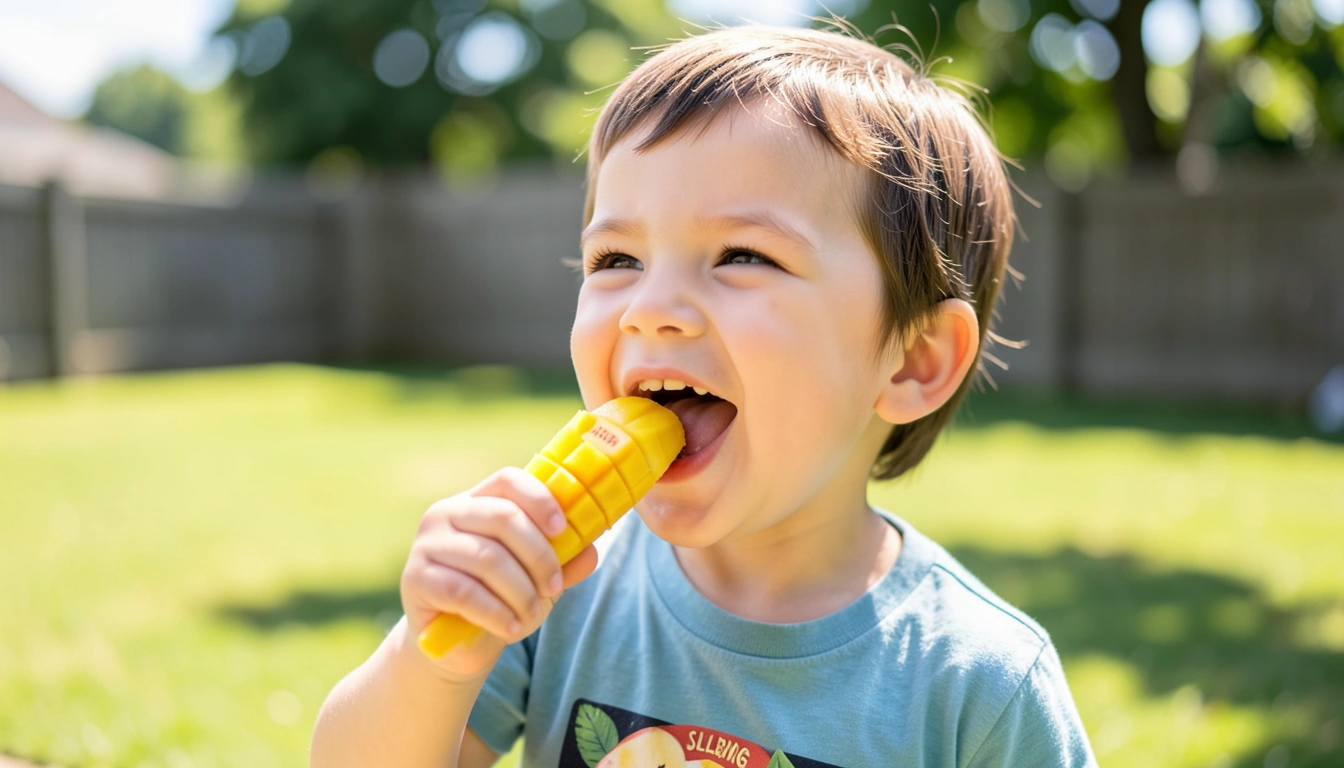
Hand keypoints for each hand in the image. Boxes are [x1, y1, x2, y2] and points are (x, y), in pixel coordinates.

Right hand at [400, 467, 598, 680]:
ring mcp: (426, 544)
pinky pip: (464, 592)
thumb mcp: (537, 578)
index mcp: (477, 501)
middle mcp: (446, 513)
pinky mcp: (415, 579)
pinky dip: (496, 612)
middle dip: (539, 556)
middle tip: (554, 587)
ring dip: (521, 592)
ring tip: (532, 614)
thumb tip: (591, 551)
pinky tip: (510, 627)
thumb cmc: (499, 600)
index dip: (538, 498)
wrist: (452, 645)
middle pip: (502, 517)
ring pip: (487, 558)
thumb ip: (563, 561)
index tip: (562, 528)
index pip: (507, 480)